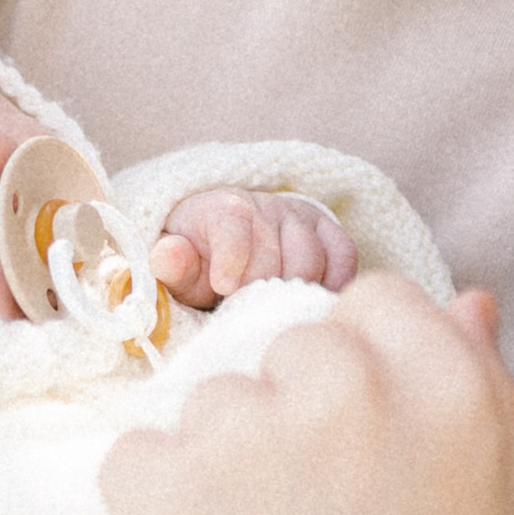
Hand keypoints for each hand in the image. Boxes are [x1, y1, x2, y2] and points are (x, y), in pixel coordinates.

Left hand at [103, 277, 513, 514]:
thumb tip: (463, 298)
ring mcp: (239, 432)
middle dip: (295, 416)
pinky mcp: (149, 484)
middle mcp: (345, 389)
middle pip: (292, 346)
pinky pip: (139, 460)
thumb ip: (487, 395)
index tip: (359, 445)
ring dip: (224, 464)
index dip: (366, 368)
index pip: (376, 302)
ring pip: (212, 403)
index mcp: (447, 392)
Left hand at [153, 188, 358, 309]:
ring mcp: (299, 216)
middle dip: (259, 287)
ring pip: (311, 256)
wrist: (222, 238)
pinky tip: (311, 299)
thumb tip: (169, 255)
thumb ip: (171, 264)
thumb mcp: (175, 266)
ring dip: (293, 288)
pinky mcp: (326, 230)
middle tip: (246, 309)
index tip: (224, 287)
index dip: (232, 258)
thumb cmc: (198, 261)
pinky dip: (334, 280)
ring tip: (273, 307)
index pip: (234, 223)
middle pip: (275, 252)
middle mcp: (264, 205)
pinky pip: (344, 253)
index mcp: (222, 208)